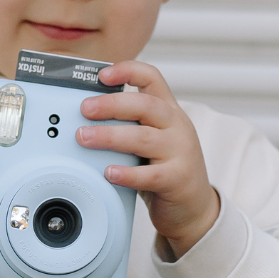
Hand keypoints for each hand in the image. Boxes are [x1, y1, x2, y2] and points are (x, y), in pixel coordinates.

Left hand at [76, 61, 219, 260]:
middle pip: (145, 105)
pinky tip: (109, 173)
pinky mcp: (178, 179)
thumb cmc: (165, 168)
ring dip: (110, 136)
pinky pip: (151, 175)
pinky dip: (127, 173)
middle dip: (111, 104)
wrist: (195, 206)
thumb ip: (129, 125)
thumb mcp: (151, 139)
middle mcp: (177, 127)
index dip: (128, 71)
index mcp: (168, 111)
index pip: (152, 78)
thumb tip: (84, 117)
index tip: (102, 74)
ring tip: (85, 138)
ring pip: (144, 138)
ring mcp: (181, 152)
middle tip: (84, 109)